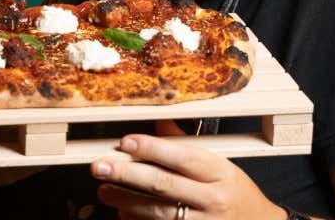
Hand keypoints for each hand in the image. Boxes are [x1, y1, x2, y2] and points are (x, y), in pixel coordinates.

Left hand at [89, 125, 284, 219]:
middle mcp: (213, 200)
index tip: (125, 142)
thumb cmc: (235, 193)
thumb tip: (160, 124)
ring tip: (105, 191)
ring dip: (126, 201)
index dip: (152, 149)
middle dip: (127, 175)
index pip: (182, 157)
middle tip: (99, 167)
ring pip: (158, 213)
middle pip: (164, 185)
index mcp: (220, 173)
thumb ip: (187, 145)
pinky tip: (123, 213)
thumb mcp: (220, 166)